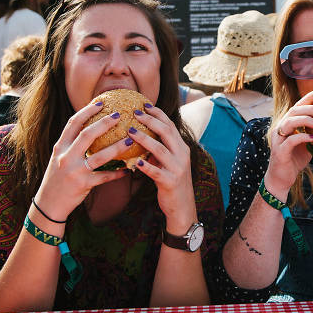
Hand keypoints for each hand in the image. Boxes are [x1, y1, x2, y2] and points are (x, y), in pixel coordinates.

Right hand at [35, 100, 136, 220]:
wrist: (48, 204)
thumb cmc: (58, 178)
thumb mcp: (60, 158)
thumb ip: (72, 145)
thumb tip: (92, 129)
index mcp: (60, 147)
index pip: (73, 123)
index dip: (87, 111)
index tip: (101, 102)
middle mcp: (66, 156)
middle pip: (87, 135)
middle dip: (104, 123)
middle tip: (119, 115)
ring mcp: (75, 171)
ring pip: (100, 156)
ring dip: (117, 148)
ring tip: (130, 141)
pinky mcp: (83, 184)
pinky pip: (105, 177)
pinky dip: (117, 173)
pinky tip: (127, 169)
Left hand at [124, 102, 195, 233]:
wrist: (182, 207)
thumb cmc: (171, 182)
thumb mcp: (169, 163)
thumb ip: (159, 150)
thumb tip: (139, 136)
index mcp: (182, 148)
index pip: (170, 125)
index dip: (157, 113)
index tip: (144, 105)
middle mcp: (182, 155)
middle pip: (166, 132)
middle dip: (150, 120)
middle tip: (134, 113)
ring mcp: (177, 168)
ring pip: (160, 149)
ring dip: (144, 139)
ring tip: (129, 132)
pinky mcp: (170, 182)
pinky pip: (156, 172)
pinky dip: (146, 165)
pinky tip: (135, 161)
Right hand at [264, 87, 312, 196]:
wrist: (281, 178)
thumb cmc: (295, 159)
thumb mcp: (307, 144)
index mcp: (287, 124)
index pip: (297, 106)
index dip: (308, 97)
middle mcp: (281, 129)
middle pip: (294, 111)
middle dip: (310, 108)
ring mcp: (279, 139)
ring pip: (289, 122)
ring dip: (306, 120)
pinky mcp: (280, 151)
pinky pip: (291, 140)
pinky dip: (303, 137)